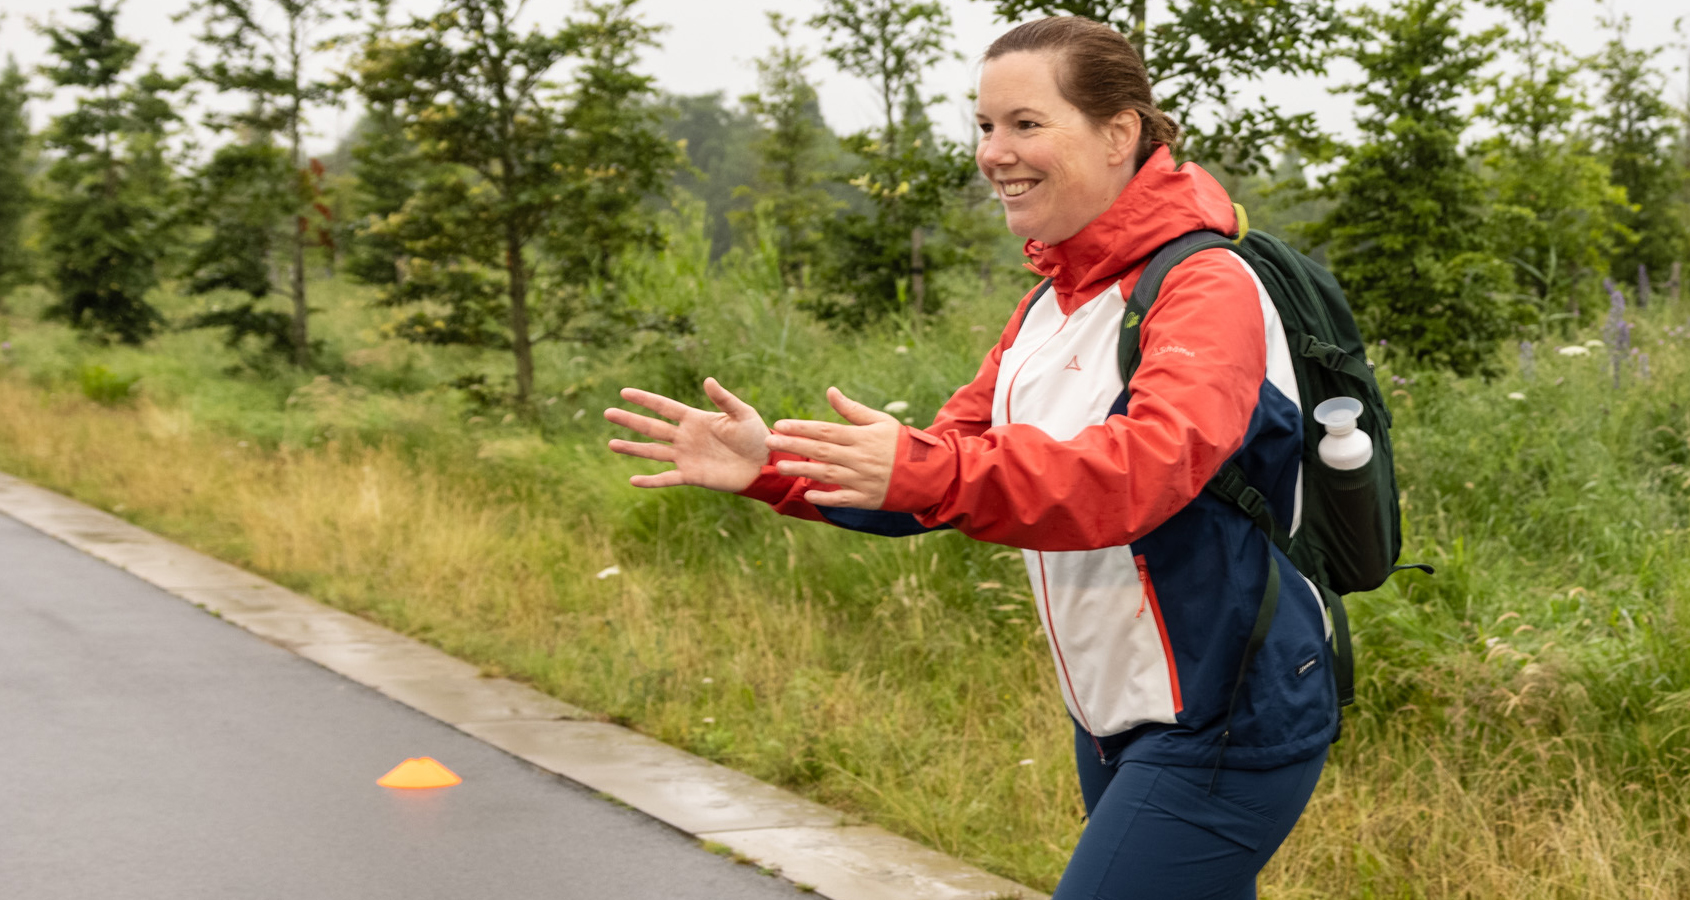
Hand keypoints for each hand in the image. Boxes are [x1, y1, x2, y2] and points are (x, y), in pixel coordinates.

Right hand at [605, 378, 769, 492]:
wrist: (763, 464)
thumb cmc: (755, 436)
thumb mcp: (742, 414)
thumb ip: (724, 399)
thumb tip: (707, 380)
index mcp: (695, 419)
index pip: (664, 407)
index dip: (644, 400)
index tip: (624, 392)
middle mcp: (685, 437)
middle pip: (651, 427)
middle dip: (630, 420)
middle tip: (607, 413)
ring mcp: (686, 456)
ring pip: (653, 451)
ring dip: (632, 448)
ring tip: (611, 444)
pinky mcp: (692, 475)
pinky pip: (667, 478)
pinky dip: (651, 481)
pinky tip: (633, 480)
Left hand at [766, 387, 901, 508]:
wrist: (926, 472)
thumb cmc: (899, 443)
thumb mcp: (880, 421)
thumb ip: (852, 409)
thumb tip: (829, 391)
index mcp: (861, 437)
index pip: (825, 430)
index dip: (801, 427)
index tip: (779, 425)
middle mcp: (859, 458)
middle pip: (820, 450)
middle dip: (792, 445)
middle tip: (768, 442)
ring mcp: (862, 479)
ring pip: (826, 474)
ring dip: (801, 469)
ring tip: (779, 465)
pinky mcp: (866, 498)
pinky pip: (842, 499)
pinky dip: (825, 497)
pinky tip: (807, 493)